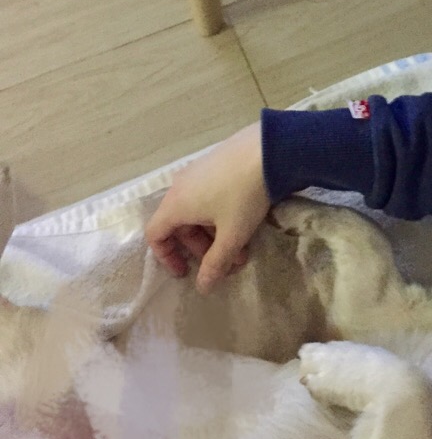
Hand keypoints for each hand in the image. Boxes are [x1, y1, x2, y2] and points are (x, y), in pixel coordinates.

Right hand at [146, 122, 269, 294]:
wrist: (268, 150)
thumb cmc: (244, 197)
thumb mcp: (232, 235)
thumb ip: (216, 263)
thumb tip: (202, 287)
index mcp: (175, 204)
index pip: (156, 235)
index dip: (167, 257)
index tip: (185, 272)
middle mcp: (179, 186)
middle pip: (180, 225)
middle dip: (202, 249)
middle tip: (228, 263)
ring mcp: (196, 172)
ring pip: (197, 211)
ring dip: (215, 234)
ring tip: (242, 248)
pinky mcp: (214, 163)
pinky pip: (207, 195)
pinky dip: (219, 215)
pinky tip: (244, 222)